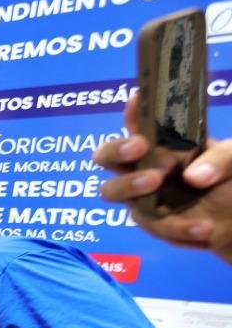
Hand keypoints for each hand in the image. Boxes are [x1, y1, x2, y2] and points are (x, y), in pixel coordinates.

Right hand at [94, 93, 231, 261]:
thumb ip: (221, 158)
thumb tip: (192, 177)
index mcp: (163, 144)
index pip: (140, 122)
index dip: (134, 111)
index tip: (139, 99)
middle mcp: (145, 167)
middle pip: (106, 156)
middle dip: (116, 149)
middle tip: (139, 146)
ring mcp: (143, 197)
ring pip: (112, 190)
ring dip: (129, 185)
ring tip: (155, 180)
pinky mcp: (154, 225)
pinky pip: (154, 226)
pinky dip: (180, 227)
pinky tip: (206, 228)